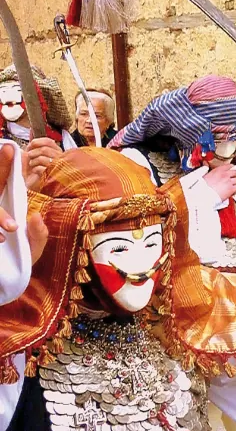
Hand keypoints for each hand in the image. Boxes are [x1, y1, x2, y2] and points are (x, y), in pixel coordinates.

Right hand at [0, 144, 47, 264]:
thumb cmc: (18, 261)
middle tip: (8, 150)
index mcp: (6, 207)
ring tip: (11, 228)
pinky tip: (0, 238)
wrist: (3, 282)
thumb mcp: (32, 250)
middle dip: (0, 169)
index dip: (7, 166)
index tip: (11, 149)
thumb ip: (38, 235)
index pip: (6, 183)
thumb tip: (35, 216)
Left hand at [23, 137, 62, 188]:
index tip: (31, 145)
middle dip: (33, 153)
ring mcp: (57, 167)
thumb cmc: (34, 171)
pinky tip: (35, 172)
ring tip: (32, 165)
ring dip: (33, 161)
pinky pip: (41, 168)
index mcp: (57, 152)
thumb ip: (34, 146)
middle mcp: (59, 159)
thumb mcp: (33, 156)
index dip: (39, 141)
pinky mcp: (52, 176)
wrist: (34, 185)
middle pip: (45, 149)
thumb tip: (31, 135)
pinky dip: (35, 169)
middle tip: (29, 157)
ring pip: (43, 158)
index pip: (49, 141)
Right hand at [203, 163, 235, 200]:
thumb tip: (205, 165)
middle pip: (234, 172)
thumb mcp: (203, 175)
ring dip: (234, 183)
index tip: (231, 170)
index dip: (231, 168)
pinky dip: (235, 190)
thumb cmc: (202, 187)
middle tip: (230, 179)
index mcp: (218, 170)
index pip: (229, 166)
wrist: (204, 195)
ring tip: (229, 186)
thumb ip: (206, 169)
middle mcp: (225, 175)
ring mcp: (229, 182)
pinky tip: (232, 191)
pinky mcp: (231, 189)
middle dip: (233, 176)